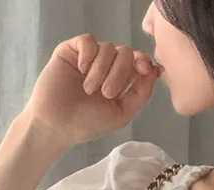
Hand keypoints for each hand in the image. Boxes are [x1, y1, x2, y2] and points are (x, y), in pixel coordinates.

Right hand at [23, 34, 161, 150]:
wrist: (58, 125)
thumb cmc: (89, 123)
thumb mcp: (122, 113)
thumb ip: (141, 94)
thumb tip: (156, 71)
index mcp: (120, 80)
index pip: (138, 61)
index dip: (144, 61)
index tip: (145, 69)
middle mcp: (106, 66)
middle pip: (125, 53)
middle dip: (120, 72)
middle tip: (107, 93)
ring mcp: (89, 57)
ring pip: (108, 48)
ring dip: (102, 70)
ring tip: (90, 90)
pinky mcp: (71, 50)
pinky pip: (88, 41)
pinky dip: (89, 55)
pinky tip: (81, 70)